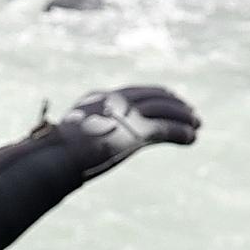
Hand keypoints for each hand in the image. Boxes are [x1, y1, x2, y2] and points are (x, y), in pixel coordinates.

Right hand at [53, 85, 199, 175]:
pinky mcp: (135, 132)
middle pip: (151, 95)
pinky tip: (192, 138)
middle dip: (173, 102)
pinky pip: (166, 129)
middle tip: (189, 111)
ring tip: (197, 124)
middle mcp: (113, 100)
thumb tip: (70, 152)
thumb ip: (76, 138)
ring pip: (164, 110)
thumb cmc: (53, 155)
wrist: (55, 157)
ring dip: (183, 116)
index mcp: (96, 98)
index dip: (154, 94)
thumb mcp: (65, 141)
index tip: (168, 99)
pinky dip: (182, 132)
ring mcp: (125, 114)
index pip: (131, 92)